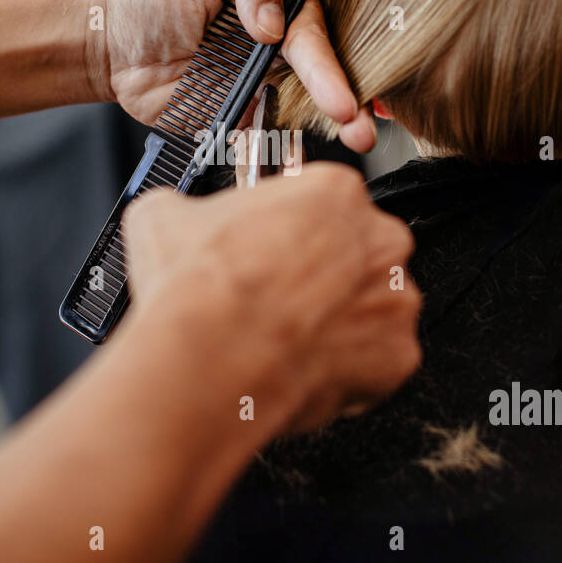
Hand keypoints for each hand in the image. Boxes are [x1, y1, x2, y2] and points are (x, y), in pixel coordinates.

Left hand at [96, 0, 377, 152]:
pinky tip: (290, 168)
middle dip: (346, 101)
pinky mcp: (239, 115)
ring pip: (302, 108)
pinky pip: (263, 137)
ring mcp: (262, 84)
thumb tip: (274, 24)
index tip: (337, 91)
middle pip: (321, 73)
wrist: (111, 42)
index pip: (312, 30)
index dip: (328, 62)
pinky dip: (276, 153)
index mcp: (279, 1)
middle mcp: (280, 44)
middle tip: (360, 128)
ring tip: (354, 143)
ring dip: (327, 129)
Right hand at [122, 162, 421, 430]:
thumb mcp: (165, 217)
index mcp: (335, 192)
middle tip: (278, 298)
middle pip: (359, 254)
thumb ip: (188, 210)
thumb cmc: (199, 288)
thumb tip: (174, 217)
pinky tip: (302, 369)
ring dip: (339, 323)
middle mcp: (380, 240)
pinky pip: (377, 363)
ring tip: (286, 340)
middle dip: (325, 276)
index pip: (323, 203)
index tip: (272, 250)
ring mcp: (396, 302)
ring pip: (372, 310)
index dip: (291, 232)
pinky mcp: (397, 359)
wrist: (211, 361)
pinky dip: (346, 370)